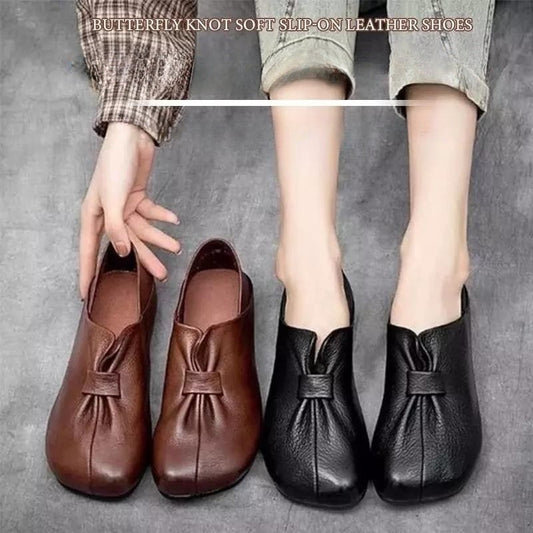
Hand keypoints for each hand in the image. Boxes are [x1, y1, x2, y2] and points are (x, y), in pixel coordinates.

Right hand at [79, 122, 179, 298]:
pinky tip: (174, 220)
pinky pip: (151, 212)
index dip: (88, 274)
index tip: (86, 295)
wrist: (130, 137)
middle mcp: (108, 214)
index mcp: (93, 216)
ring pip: (143, 230)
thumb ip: (116, 228)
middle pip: (127, 244)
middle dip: (145, 259)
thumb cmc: (114, 165)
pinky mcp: (138, 197)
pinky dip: (163, 216)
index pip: (89, 251)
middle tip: (161, 275)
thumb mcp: (113, 199)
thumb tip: (123, 252)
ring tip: (177, 247)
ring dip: (160, 237)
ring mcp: (124, 206)